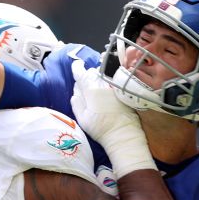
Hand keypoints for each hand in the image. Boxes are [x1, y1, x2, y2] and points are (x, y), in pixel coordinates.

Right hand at [70, 59, 156, 177]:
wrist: (123, 134)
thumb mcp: (82, 118)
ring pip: (103, 75)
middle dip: (87, 75)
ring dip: (98, 77)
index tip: (76, 65)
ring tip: (96, 86)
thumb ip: (76, 102)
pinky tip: (107, 89)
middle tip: (85, 83)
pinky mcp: (122, 90)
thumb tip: (76, 89)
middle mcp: (104, 84)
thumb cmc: (101, 128)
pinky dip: (108, 81)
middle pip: (93, 72)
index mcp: (91, 90)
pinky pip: (112, 80)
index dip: (77, 67)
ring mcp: (115, 86)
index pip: (82, 73)